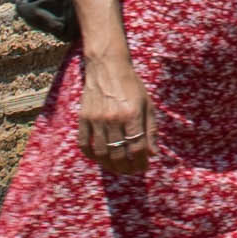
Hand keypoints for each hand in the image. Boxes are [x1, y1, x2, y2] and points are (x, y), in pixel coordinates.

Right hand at [78, 57, 151, 172]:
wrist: (107, 66)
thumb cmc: (131, 85)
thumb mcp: (147, 104)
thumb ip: (151, 130)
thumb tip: (153, 154)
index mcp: (132, 115)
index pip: (137, 148)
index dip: (141, 162)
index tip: (143, 167)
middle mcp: (114, 118)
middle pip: (119, 154)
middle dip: (127, 168)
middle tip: (131, 171)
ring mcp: (97, 119)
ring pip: (102, 153)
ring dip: (110, 165)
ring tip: (117, 168)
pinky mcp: (84, 118)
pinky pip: (85, 144)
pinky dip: (92, 155)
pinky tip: (100, 158)